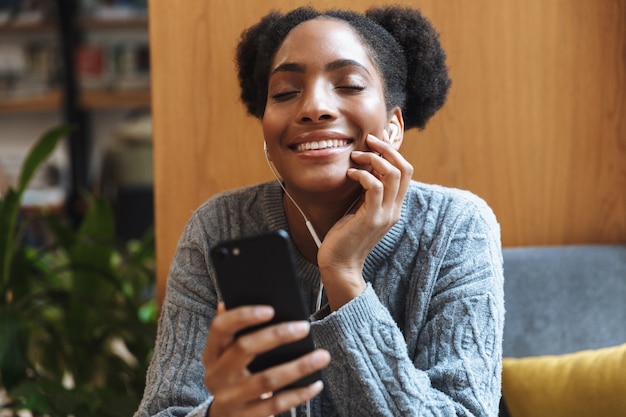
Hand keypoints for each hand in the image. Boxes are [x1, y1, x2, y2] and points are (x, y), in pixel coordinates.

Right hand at [204, 303, 330, 416]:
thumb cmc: (234, 374)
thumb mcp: (228, 354)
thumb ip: (236, 330)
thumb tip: (245, 298)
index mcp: (212, 353)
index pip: (220, 328)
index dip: (243, 316)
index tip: (270, 309)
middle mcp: (217, 375)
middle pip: (244, 349)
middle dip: (276, 335)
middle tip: (304, 327)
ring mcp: (230, 399)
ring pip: (266, 380)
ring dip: (298, 367)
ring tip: (323, 356)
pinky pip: (276, 405)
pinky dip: (299, 394)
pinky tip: (316, 383)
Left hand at [318, 132, 412, 309]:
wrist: (340, 263)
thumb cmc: (345, 235)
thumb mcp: (360, 209)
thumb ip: (367, 193)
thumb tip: (364, 169)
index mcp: (394, 206)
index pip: (405, 172)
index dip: (392, 153)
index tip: (373, 143)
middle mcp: (394, 209)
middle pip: (404, 168)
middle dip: (387, 149)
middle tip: (368, 141)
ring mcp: (385, 214)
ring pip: (393, 174)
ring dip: (374, 159)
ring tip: (356, 157)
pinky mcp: (371, 218)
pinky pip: (375, 187)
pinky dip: (363, 174)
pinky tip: (350, 174)